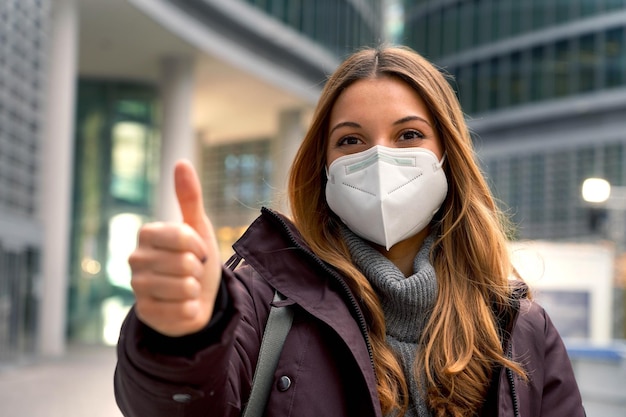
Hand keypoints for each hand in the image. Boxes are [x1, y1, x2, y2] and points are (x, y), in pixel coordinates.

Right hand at [128, 160, 221, 336]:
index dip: (199, 245)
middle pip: (185, 263)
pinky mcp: (146, 314)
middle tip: (190, 271)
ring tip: (186, 287)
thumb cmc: (195, 258)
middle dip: (197, 270)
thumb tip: (181, 162)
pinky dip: (191, 309)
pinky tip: (182, 306)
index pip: (183, 236)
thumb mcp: (198, 227)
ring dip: (195, 290)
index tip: (197, 250)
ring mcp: (137, 288)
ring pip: (185, 288)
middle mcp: (135, 259)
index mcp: (146, 234)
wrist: (195, 297)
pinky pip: (184, 311)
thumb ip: (189, 196)